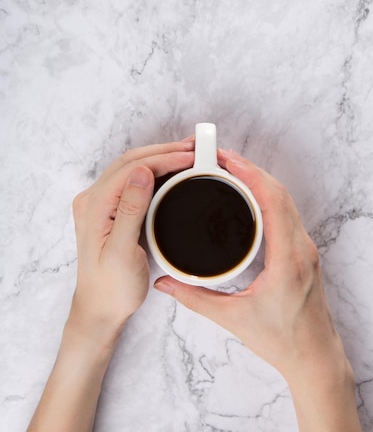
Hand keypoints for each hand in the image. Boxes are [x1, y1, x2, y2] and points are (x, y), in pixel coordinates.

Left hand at [27, 139, 194, 431]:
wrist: (100, 310)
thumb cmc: (112, 288)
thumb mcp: (123, 252)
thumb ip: (130, 209)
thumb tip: (142, 172)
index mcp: (94, 206)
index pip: (131, 168)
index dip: (163, 158)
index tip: (190, 156)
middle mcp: (93, 199)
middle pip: (131, 162)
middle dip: (163, 151)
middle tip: (194, 148)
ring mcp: (100, 203)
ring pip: (132, 168)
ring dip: (159, 157)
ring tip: (186, 154)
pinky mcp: (109, 210)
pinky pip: (132, 180)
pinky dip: (153, 171)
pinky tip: (171, 171)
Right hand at [154, 149, 361, 431]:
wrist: (314, 358)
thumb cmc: (282, 341)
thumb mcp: (233, 319)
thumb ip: (195, 299)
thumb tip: (165, 282)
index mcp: (288, 261)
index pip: (273, 202)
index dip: (252, 175)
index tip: (228, 160)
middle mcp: (301, 248)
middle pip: (280, 193)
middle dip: (252, 170)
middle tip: (221, 158)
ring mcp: (306, 249)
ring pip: (287, 200)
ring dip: (261, 180)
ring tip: (232, 169)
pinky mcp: (304, 252)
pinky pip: (288, 212)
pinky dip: (269, 195)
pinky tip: (252, 193)